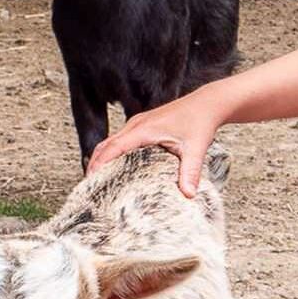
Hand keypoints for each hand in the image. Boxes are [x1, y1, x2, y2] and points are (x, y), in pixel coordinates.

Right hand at [86, 95, 222, 196]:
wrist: (208, 103)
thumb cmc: (200, 121)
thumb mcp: (196, 148)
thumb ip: (190, 172)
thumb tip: (188, 194)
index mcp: (144, 129)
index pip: (113, 148)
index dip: (99, 164)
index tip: (89, 181)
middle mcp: (137, 124)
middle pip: (105, 145)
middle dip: (94, 165)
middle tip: (89, 189)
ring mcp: (138, 124)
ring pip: (111, 142)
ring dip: (101, 159)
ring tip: (97, 182)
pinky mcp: (143, 126)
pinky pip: (120, 140)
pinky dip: (112, 153)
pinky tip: (115, 168)